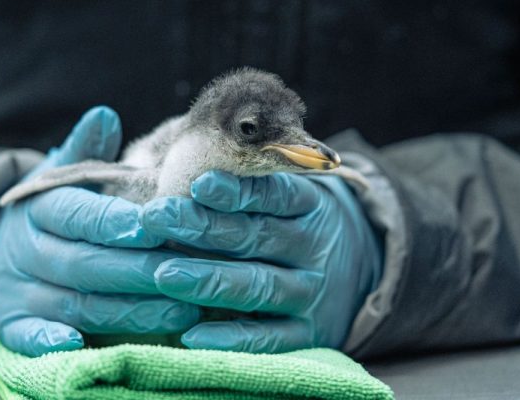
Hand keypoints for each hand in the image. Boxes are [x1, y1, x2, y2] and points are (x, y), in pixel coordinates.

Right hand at [0, 106, 199, 356]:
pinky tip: (77, 344)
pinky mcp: (16, 322)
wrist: (2, 248)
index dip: (112, 222)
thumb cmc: (58, 209)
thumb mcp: (64, 175)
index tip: (151, 226)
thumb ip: (86, 150)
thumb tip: (104, 114)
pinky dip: (47, 341)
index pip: (77, 213)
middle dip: (136, 270)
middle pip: (83, 263)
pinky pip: (28, 336)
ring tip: (181, 310)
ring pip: (76, 302)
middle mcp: (29, 249)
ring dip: (127, 309)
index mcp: (42, 207)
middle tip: (186, 273)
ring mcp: (20, 288)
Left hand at [141, 171, 382, 352]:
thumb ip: (248, 191)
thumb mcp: (291, 198)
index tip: (198, 184)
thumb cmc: (298, 224)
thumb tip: (178, 181)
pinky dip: (232, 338)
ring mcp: (312, 292)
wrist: (364, 268)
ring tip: (163, 275)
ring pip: (260, 285)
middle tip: (155, 217)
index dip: (238, 191)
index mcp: (310, 205)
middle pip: (258, 236)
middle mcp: (313, 247)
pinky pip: (269, 338)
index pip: (275, 194)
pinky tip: (192, 334)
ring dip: (210, 280)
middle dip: (203, 227)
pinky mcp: (308, 333)